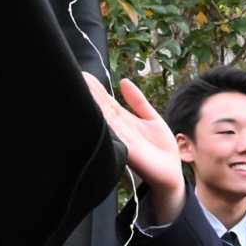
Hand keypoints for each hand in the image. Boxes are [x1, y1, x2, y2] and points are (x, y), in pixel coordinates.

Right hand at [83, 71, 185, 223]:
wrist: (171, 172)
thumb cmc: (161, 147)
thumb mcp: (151, 118)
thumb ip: (138, 101)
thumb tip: (123, 82)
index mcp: (124, 120)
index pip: (106, 101)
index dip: (96, 88)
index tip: (84, 74)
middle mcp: (119, 128)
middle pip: (101, 108)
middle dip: (89, 94)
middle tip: (74, 77)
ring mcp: (121, 139)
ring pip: (104, 120)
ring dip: (93, 106)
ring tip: (80, 91)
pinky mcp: (126, 150)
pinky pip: (114, 135)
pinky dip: (105, 125)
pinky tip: (96, 113)